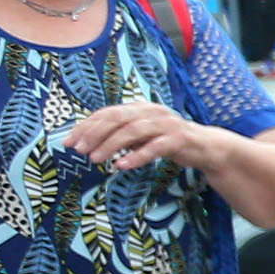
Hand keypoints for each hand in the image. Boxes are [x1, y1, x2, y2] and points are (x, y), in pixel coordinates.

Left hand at [60, 102, 220, 177]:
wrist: (206, 147)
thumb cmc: (167, 141)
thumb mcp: (141, 134)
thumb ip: (119, 134)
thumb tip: (85, 141)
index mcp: (140, 107)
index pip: (106, 113)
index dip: (85, 126)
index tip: (68, 142)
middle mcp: (152, 111)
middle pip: (117, 118)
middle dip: (94, 134)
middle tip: (79, 151)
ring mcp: (167, 124)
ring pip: (132, 131)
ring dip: (110, 145)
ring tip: (95, 159)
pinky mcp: (180, 139)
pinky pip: (155, 147)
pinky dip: (136, 156)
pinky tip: (121, 166)